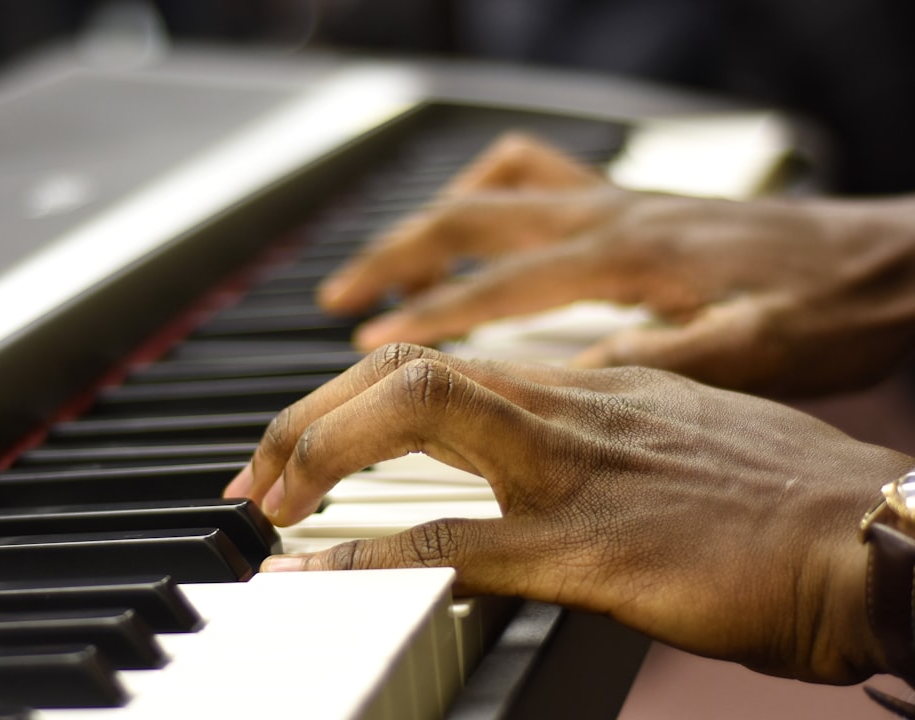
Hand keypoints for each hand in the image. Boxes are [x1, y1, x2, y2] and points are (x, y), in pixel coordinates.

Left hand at [225, 343, 910, 683]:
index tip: (309, 440)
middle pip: (408, 370)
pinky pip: (458, 539)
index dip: (357, 396)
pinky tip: (317, 571)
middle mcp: (569, 408)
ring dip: (323, 451)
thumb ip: (597, 441)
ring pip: (419, 415)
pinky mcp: (591, 547)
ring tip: (267, 499)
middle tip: (261, 470)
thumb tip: (529, 471)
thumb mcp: (674, 441)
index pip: (443, 363)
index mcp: (588, 386)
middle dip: (313, 412)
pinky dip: (373, 554)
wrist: (873, 537)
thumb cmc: (783, 503)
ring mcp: (573, 470)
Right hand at [318, 134, 914, 395]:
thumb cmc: (830, 309)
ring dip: (424, 225)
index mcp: (629, 258)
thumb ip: (653, 367)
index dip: (424, 321)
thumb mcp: (753, 352)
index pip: (497, 286)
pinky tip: (471, 225)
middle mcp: (610, 216)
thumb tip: (558, 389)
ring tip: (378, 269)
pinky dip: (484, 193)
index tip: (367, 353)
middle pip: (468, 219)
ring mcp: (618, 200)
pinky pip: (536, 172)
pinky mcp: (633, 202)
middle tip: (334, 303)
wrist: (892, 257)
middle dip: (390, 260)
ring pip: (490, 190)